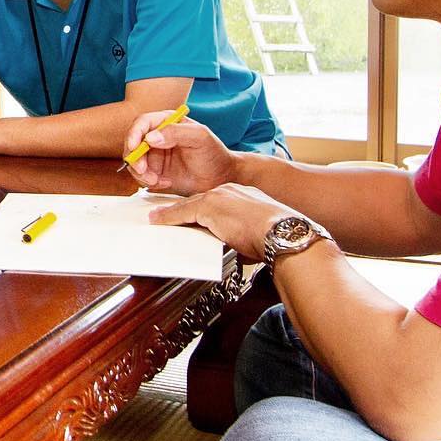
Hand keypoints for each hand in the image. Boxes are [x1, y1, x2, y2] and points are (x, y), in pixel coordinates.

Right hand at [123, 110, 236, 194]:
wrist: (221, 178)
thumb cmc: (214, 154)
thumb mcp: (199, 138)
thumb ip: (176, 132)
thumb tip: (150, 137)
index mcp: (167, 122)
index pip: (142, 123)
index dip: (134, 134)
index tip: (134, 147)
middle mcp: (157, 136)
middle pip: (133, 142)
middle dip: (134, 157)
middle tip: (143, 170)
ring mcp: (155, 154)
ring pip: (134, 160)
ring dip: (141, 172)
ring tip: (157, 180)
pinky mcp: (155, 171)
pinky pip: (141, 175)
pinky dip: (148, 181)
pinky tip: (164, 183)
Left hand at [149, 183, 302, 262]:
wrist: (282, 232)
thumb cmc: (277, 237)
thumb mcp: (256, 235)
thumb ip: (242, 236)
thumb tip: (239, 248)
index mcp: (245, 196)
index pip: (215, 203)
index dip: (201, 212)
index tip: (189, 217)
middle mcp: (231, 192)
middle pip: (199, 202)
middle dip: (182, 211)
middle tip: (165, 216)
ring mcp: (219, 197)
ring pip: (188, 206)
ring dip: (171, 214)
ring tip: (157, 219)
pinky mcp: (209, 206)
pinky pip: (182, 213)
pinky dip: (168, 217)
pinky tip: (158, 221)